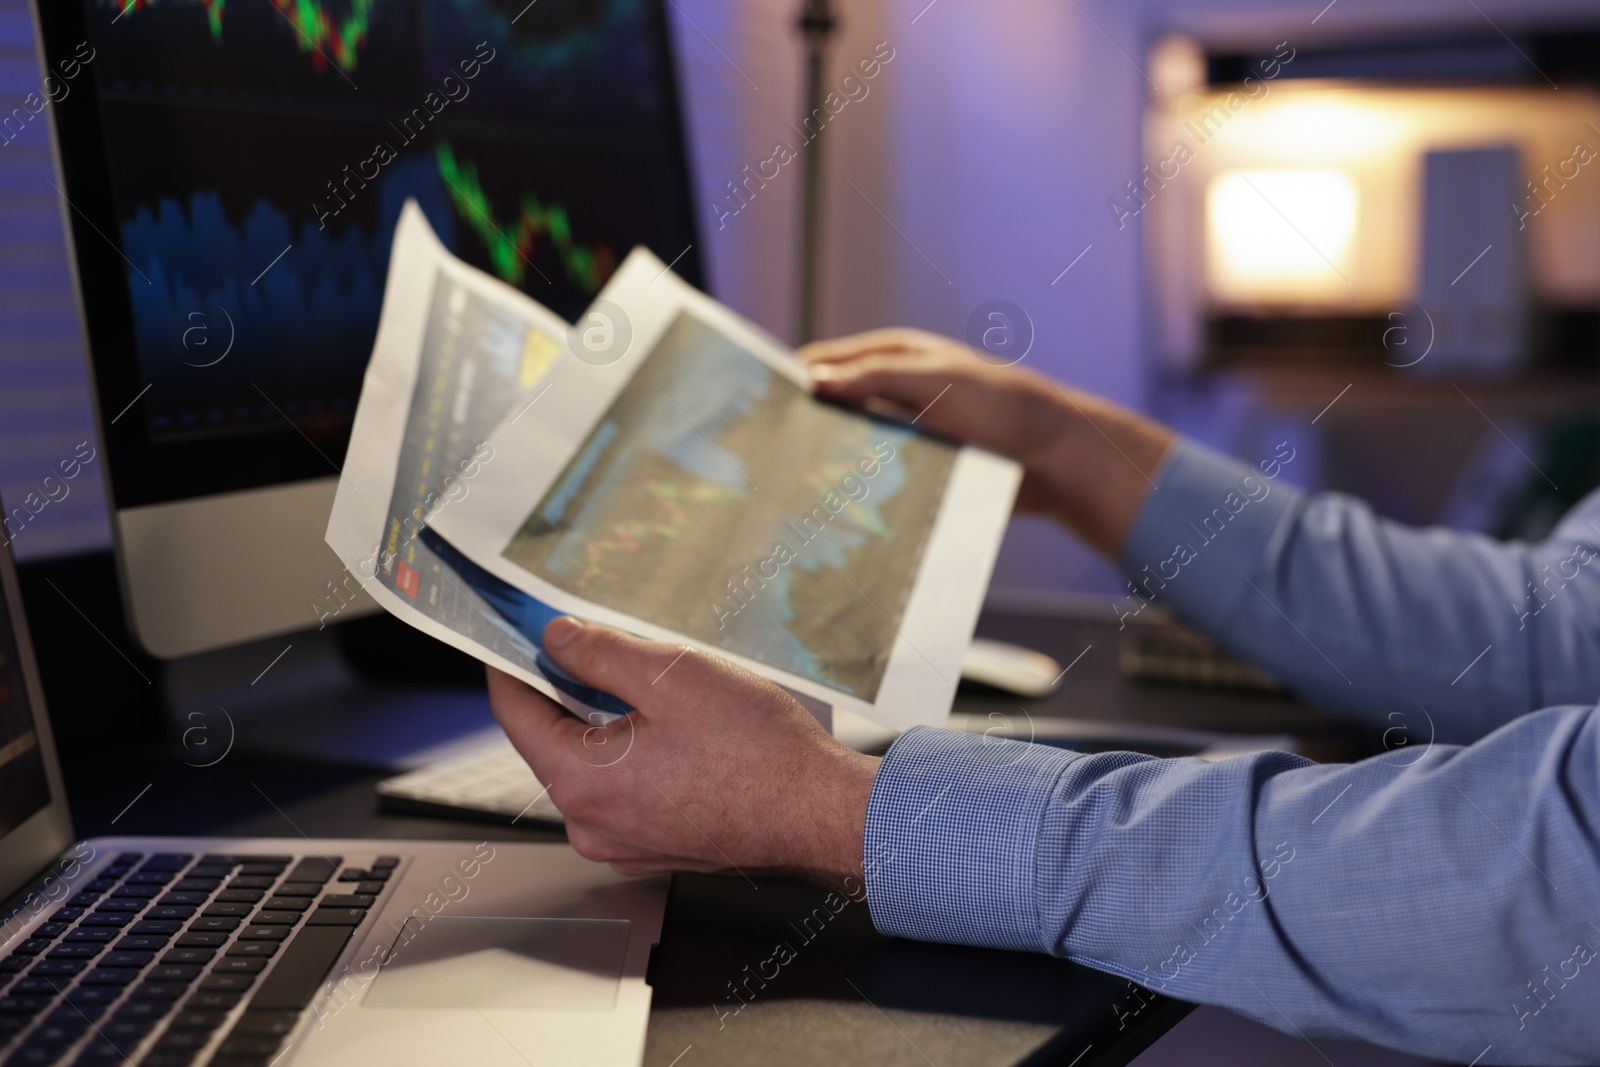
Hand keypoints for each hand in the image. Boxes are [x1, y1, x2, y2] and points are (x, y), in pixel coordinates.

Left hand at [488, 616, 879, 884]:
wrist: (818, 812)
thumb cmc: (757, 753)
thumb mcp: (670, 675)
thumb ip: (600, 652)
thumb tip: (556, 639)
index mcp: (580, 781)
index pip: (515, 712)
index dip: (511, 664)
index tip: (512, 636)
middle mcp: (590, 824)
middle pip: (552, 740)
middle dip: (569, 690)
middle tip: (598, 647)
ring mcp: (622, 843)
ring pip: (591, 766)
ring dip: (607, 724)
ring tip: (656, 691)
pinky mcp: (654, 847)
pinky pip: (624, 791)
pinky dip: (634, 757)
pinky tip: (676, 732)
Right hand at [799, 327, 1173, 556]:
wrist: (1053, 460)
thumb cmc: (1002, 405)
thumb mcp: (936, 381)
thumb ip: (875, 377)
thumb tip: (815, 380)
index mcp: (893, 356)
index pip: (825, 362)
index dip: (791, 379)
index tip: (754, 402)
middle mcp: (891, 391)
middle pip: (829, 405)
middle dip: (799, 424)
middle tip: (762, 451)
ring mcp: (902, 429)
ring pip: (846, 443)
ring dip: (824, 459)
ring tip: (787, 482)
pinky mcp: (915, 466)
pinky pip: (871, 475)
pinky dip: (850, 485)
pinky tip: (829, 503)